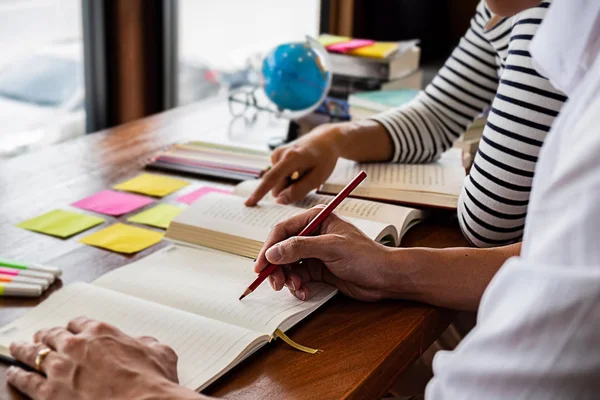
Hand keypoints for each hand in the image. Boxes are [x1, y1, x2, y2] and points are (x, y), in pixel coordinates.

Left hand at [5, 317, 197, 399]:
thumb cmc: (152, 382)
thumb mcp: (160, 353)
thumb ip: (149, 343)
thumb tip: (147, 343)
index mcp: (101, 332)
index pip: (79, 322)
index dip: (73, 326)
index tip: (71, 329)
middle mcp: (76, 346)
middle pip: (52, 335)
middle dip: (45, 335)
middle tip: (40, 336)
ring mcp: (60, 369)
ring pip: (33, 353)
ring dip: (24, 350)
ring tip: (18, 348)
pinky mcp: (49, 393)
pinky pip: (25, 380)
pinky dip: (17, 376)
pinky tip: (14, 374)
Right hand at [245, 122, 347, 205]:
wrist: (324, 140)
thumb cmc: (324, 159)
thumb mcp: (318, 178)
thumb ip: (298, 191)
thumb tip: (279, 200)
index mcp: (291, 158)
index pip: (272, 178)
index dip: (260, 193)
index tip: (248, 203)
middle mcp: (280, 154)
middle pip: (277, 184)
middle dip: (288, 189)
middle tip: (307, 179)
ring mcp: (277, 154)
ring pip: (278, 181)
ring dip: (290, 182)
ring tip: (304, 172)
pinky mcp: (276, 156)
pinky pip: (279, 175)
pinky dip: (289, 177)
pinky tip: (299, 169)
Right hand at [254, 206, 391, 300]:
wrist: (386, 278)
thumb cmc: (366, 256)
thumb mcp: (331, 248)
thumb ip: (300, 248)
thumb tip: (273, 252)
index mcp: (316, 219)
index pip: (283, 230)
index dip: (269, 247)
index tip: (261, 265)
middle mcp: (313, 234)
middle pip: (282, 249)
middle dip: (277, 267)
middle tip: (276, 283)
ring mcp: (315, 252)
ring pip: (288, 265)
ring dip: (288, 279)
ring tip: (297, 288)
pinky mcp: (318, 269)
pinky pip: (298, 277)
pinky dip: (298, 287)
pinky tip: (306, 292)